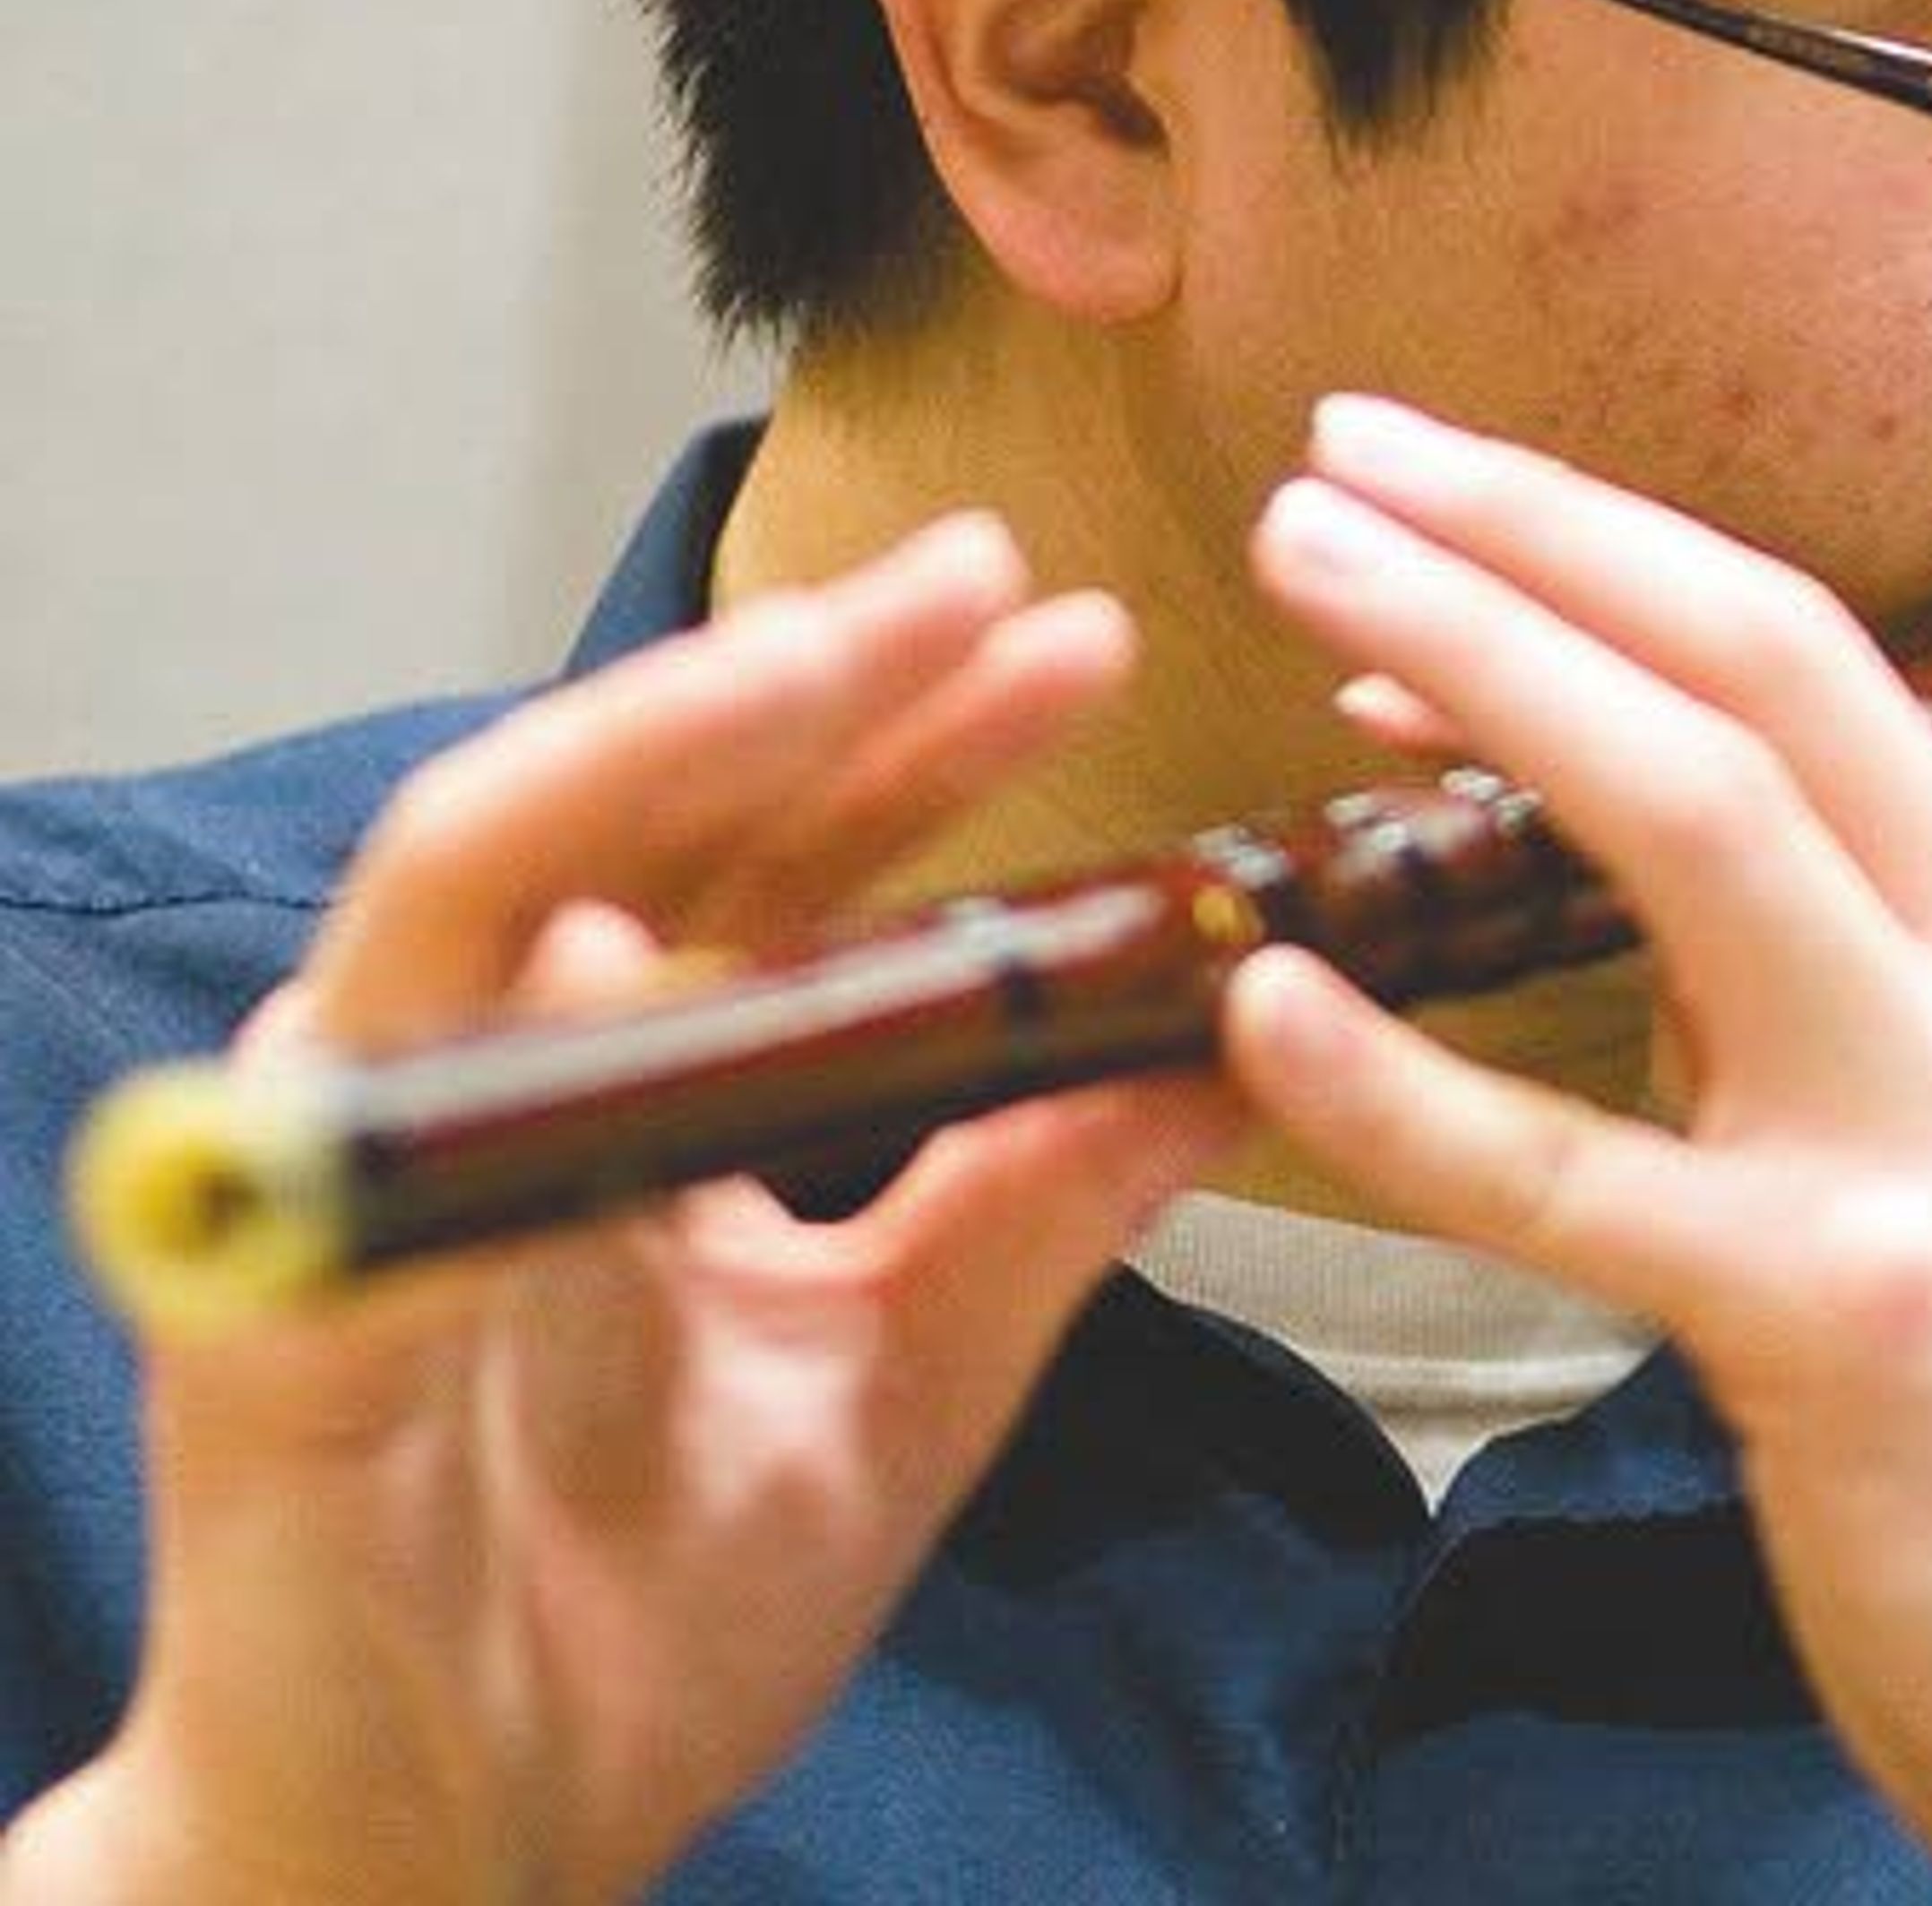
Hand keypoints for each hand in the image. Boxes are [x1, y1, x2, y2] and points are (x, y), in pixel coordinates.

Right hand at [8, 521, 1239, 1905]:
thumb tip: (1230, 1050)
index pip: (782, 856)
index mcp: (636, 1089)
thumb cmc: (645, 1615)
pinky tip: (617, 943)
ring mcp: (374, 1179)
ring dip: (647, 758)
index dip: (920, 739)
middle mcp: (497, 1085)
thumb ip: (1038, 1209)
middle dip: (814, 680)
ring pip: (479, 885)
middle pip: (649, 818)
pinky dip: (500, 1027)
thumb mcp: (908, 1382)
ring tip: (820, 662)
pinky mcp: (280, 1320)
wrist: (457, 1859)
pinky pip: (382, 1131)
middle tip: (988, 575)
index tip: (1076, 642)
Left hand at [1225, 396, 1931, 1905]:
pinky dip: (1399, 1081)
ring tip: (1292, 586)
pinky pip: (1575, 1172)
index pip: (1814, 654)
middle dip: (1528, 535)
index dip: (1603, 545)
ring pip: (1684, 825)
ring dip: (1473, 668)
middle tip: (1329, 463)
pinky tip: (1265, 1004)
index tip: (1433, 485)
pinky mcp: (1847, 1324)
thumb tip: (1579, 820)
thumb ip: (1819, 973)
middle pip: (1753, 668)